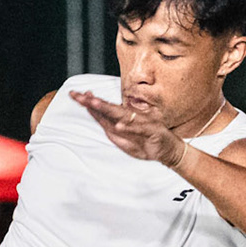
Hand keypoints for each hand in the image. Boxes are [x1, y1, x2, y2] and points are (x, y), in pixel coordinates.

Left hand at [70, 91, 187, 167]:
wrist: (169, 151)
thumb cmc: (147, 144)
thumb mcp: (126, 141)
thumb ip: (113, 132)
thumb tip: (100, 121)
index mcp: (124, 120)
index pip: (104, 111)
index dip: (90, 104)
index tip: (77, 95)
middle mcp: (131, 119)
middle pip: (108, 109)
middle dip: (92, 102)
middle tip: (78, 96)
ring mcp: (141, 123)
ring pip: (121, 115)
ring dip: (107, 109)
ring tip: (94, 103)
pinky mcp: (151, 130)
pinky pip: (139, 129)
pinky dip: (129, 127)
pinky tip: (120, 125)